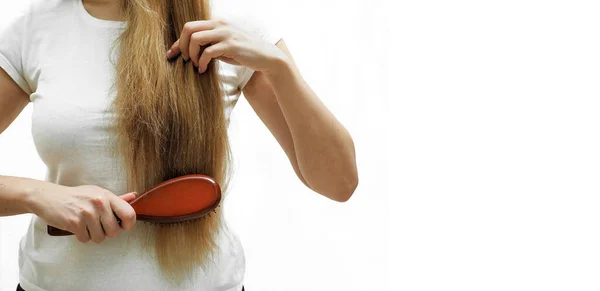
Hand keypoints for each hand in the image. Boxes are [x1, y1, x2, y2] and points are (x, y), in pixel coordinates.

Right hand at [28, 184, 137, 243]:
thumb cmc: (76, 196)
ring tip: (87, 225)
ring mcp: (86, 214)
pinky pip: (86, 239)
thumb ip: (116, 198)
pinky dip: (82, 236)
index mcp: (106, 196)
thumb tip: (134, 196)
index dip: (129, 225)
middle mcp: (98, 203)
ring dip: (93, 235)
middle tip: (98, 225)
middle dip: (107, 232)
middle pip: (114, 231)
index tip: (123, 226)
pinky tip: (77, 227)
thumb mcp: (97, 192)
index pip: (129, 214)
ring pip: (100, 238)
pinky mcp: (74, 223)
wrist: (48, 197)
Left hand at [166, 18, 286, 73]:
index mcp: (217, 23)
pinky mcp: (231, 45)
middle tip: (185, 60)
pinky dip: (202, 62)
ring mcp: (226, 34)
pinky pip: (208, 52)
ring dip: (191, 54)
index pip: (190, 27)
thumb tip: (190, 52)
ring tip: (195, 65)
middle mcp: (220, 24)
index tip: (172, 54)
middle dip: (181, 46)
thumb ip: (210, 45)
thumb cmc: (244, 53)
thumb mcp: (225, 46)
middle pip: (188, 28)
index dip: (178, 41)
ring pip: (196, 38)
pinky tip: (203, 69)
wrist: (267, 57)